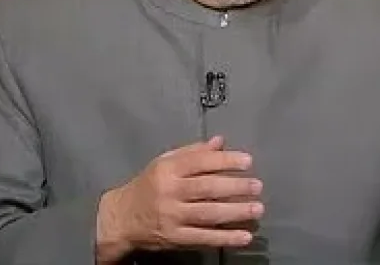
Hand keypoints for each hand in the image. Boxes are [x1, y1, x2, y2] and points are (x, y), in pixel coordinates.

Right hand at [95, 136, 262, 261]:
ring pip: (208, 213)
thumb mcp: (164, 163)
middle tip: (258, 186)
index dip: (225, 160)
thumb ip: (193, 152)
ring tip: (257, 208)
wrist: (121, 218)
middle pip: (207, 188)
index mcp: (168, 169)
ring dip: (235, 212)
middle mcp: (170, 192)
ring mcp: (172, 216)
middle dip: (235, 186)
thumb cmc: (148, 186)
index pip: (200, 162)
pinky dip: (225, 238)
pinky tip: (244, 236)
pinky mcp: (175, 238)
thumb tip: (221, 142)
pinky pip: (204, 238)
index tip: (248, 161)